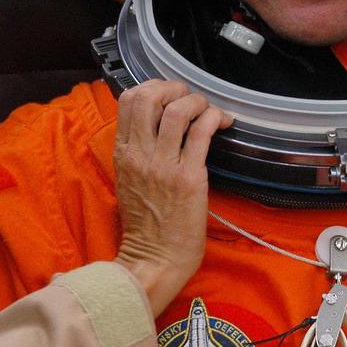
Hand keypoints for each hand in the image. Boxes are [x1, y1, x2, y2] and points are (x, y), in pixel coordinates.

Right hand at [112, 79, 232, 314]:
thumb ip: (138, 152)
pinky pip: (202, 132)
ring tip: (209, 111)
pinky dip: (215, 117)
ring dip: (198, 101)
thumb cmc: (145, 225)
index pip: (129, 100)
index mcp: (123, 154)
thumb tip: (155, 125)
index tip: (170, 94)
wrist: (154, 259)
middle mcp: (140, 154)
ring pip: (178, 110)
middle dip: (174, 87)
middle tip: (189, 97)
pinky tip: (223, 122)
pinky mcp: (189, 177)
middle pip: (149, 96)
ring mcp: (164, 165)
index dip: (153, 87)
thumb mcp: (129, 180)